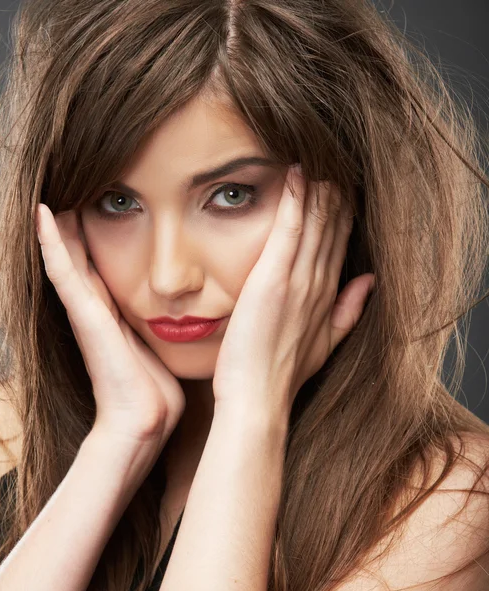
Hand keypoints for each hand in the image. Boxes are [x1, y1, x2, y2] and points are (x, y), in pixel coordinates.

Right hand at [35, 203, 184, 446]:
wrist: (143, 421)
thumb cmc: (155, 390)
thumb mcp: (160, 347)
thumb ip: (162, 328)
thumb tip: (185, 314)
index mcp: (114, 311)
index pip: (102, 262)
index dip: (99, 232)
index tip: (101, 198)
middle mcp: (95, 307)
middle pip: (81, 253)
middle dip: (76, 220)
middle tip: (69, 180)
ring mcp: (85, 310)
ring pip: (66, 254)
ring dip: (56, 222)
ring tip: (47, 187)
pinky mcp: (84, 315)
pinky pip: (63, 271)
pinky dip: (51, 242)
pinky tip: (42, 213)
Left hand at [212, 165, 374, 419]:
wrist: (257, 398)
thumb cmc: (282, 372)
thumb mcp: (325, 343)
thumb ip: (349, 310)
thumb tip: (368, 280)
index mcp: (327, 297)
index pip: (339, 244)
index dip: (343, 213)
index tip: (342, 187)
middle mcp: (317, 284)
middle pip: (333, 228)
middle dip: (335, 193)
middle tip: (334, 160)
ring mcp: (297, 281)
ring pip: (316, 224)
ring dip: (319, 189)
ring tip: (319, 157)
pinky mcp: (272, 280)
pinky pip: (289, 231)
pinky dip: (295, 201)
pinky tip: (297, 174)